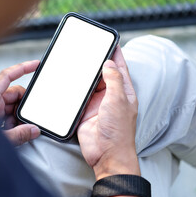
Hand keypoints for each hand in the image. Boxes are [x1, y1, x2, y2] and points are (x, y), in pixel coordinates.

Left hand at [0, 60, 40, 145]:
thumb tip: (33, 130)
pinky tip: (14, 133)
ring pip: (11, 106)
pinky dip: (13, 123)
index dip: (22, 68)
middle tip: (30, 116)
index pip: (6, 76)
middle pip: (13, 94)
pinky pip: (6, 116)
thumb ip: (19, 134)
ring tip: (19, 129)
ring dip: (18, 116)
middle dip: (24, 104)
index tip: (35, 65)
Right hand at [77, 46, 139, 179]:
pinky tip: (70, 79)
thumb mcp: (119, 100)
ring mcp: (97, 104)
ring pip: (90, 84)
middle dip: (98, 62)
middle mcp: (111, 96)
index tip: (110, 42)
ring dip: (85, 74)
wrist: (106, 154)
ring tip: (78, 60)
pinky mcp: (85, 111)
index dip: (116, 54)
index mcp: (124, 92)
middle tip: (89, 48)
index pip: (121, 68)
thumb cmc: (118, 131)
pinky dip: (75, 88)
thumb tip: (109, 64)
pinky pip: (79, 96)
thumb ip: (114, 80)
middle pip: (104, 74)